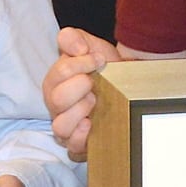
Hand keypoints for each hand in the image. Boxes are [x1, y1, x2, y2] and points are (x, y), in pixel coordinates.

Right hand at [46, 27, 119, 161]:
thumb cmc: (106, 69)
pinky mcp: (80, 145)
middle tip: (94, 82)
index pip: (57, 74)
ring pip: (60, 127)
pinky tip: (91, 125)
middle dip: (78, 87)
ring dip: (78, 112)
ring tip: (94, 101)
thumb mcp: (90, 46)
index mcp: (56, 82)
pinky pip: (72, 148)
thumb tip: (76, 48)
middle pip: (55, 100)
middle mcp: (58, 107)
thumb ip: (73, 38)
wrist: (130, 86)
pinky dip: (80, 138)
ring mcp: (68, 127)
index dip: (78, 64)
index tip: (99, 60)